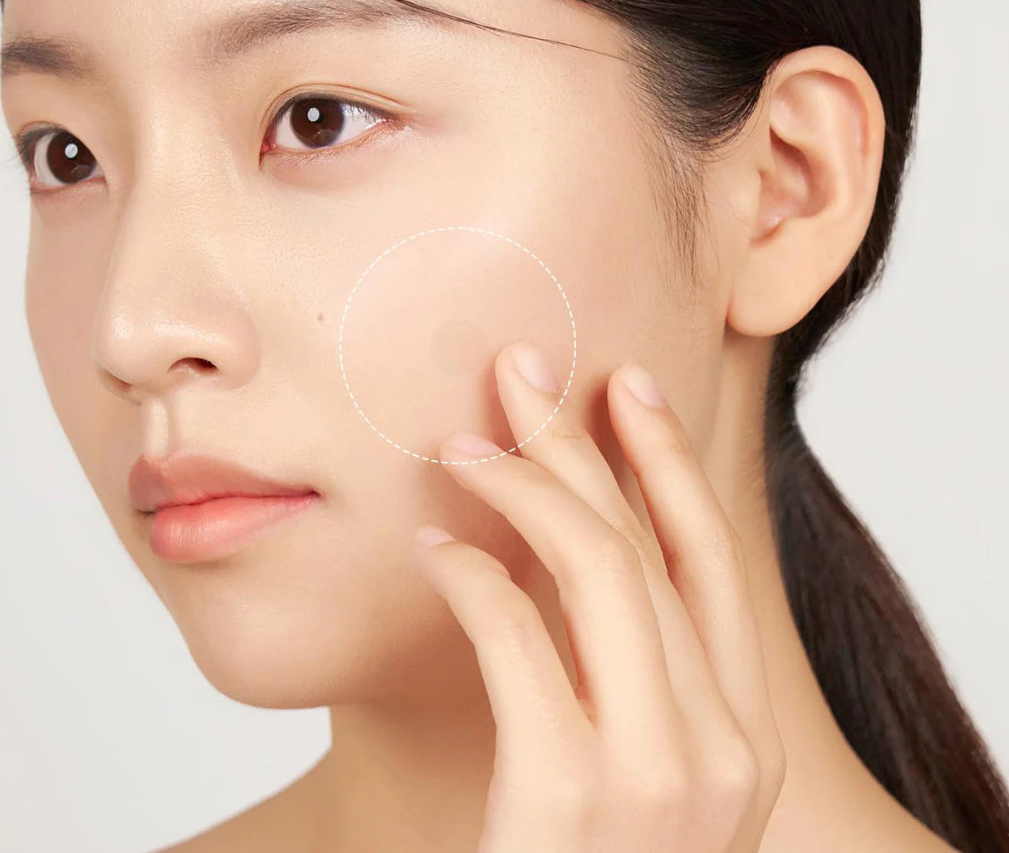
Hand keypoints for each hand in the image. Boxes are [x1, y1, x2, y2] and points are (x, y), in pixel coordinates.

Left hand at [412, 341, 786, 851]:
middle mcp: (724, 752)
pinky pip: (519, 641)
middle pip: (649, 548)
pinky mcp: (570, 804)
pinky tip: (433, 546)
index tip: (629, 385)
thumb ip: (622, 669)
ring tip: (462, 445)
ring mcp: (659, 782)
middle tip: (523, 373)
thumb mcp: (629, 768)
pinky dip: (473, 577)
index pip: (714, 562)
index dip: (671, 462)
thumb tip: (566, 535)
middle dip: (584, 445)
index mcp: (744, 737)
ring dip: (526, 489)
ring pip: (601, 572)